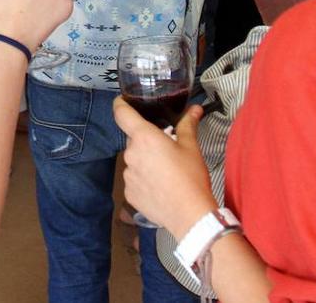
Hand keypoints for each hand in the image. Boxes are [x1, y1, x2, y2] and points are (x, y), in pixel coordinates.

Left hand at [114, 98, 217, 238]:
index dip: (120, 104)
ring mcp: (128, 175)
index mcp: (144, 137)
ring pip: (134, 160)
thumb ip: (188, 124)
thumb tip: (194, 109)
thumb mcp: (191, 147)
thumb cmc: (190, 177)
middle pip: (133, 139)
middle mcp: (131, 154)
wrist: (189, 214)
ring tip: (165, 170)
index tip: (122, 100)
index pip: (121, 113)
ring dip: (144, 160)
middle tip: (165, 147)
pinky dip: (144, 179)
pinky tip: (160, 186)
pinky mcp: (129, 193)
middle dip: (146, 140)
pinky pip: (134, 179)